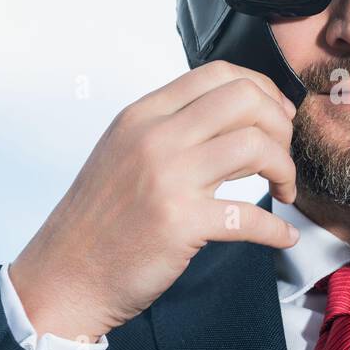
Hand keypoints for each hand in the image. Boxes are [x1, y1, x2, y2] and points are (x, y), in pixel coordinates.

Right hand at [10, 61, 299, 339]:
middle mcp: (155, 138)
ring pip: (256, 146)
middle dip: (281, 124)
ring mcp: (168, 179)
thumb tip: (235, 115)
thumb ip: (171, 127)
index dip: (262, 90)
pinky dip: (277, 229)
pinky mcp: (181, 224)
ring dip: (285, 169)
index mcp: (143, 115)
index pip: (218, 73)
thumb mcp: (124, 151)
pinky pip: (251, 216)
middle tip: (282, 156)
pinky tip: (283, 236)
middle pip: (246, 99)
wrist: (65, 275)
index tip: (277, 117)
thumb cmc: (101, 219)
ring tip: (283, 191)